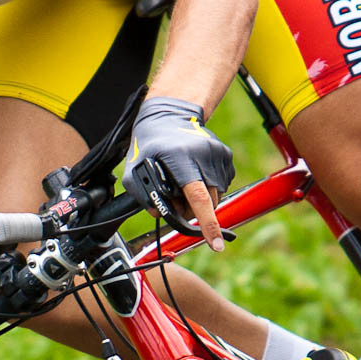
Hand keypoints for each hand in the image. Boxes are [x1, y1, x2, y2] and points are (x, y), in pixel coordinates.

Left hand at [122, 95, 234, 250]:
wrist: (170, 114)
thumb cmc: (150, 142)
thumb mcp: (134, 169)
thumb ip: (143, 196)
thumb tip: (161, 214)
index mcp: (181, 158)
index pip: (198, 198)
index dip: (207, 224)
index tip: (216, 245)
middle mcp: (204, 155)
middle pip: (207, 202)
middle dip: (193, 211)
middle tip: (175, 200)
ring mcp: (218, 154)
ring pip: (216, 195)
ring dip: (201, 198)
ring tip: (183, 183)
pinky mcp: (226, 154)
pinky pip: (221, 183)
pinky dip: (208, 186)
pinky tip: (194, 174)